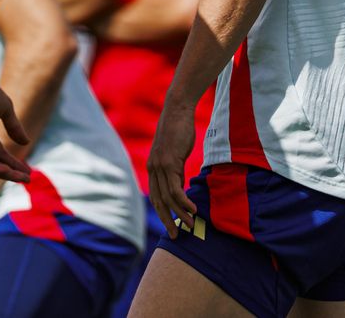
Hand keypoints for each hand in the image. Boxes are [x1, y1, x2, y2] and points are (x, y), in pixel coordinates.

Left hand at [0, 69, 32, 181]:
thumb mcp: (5, 109)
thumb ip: (13, 127)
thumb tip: (26, 143)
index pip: (0, 154)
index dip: (14, 164)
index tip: (28, 173)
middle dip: (11, 172)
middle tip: (27, 179)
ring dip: (2, 172)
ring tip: (17, 177)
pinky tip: (4, 170)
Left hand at [146, 103, 197, 238]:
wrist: (177, 110)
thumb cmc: (179, 129)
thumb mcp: (175, 152)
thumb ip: (175, 168)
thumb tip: (181, 183)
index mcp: (153, 168)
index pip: (156, 197)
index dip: (164, 213)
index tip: (173, 225)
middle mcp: (153, 169)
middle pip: (159, 202)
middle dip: (168, 220)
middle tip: (177, 235)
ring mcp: (160, 167)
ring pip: (168, 198)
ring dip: (180, 214)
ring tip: (191, 224)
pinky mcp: (169, 163)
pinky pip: (176, 188)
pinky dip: (183, 201)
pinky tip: (192, 208)